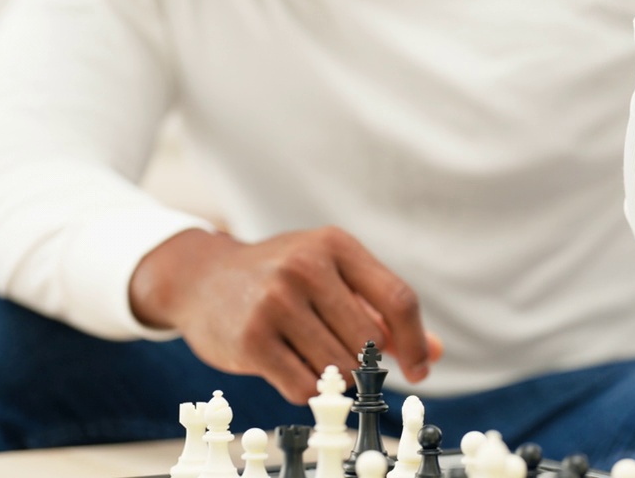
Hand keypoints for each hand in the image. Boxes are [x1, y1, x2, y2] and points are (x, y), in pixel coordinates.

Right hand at [129, 227, 441, 402]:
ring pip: (338, 368)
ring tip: (310, 355)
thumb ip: (382, 312)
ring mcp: (275, 301)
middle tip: (344, 357)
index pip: (399, 298)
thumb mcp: (333, 276)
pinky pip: (304, 387)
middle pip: (369, 341)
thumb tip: (432, 353)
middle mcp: (305, 267)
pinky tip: (291, 366)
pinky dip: (307, 388)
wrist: (202, 279)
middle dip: (365, 360)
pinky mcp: (251, 338)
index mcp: (335, 245)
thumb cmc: (281, 279)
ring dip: (334, 376)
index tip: (418, 369)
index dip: (416, 341)